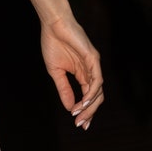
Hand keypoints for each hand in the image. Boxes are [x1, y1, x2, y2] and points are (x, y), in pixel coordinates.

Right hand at [41, 11, 102, 129]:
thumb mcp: (56, 72)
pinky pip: (96, 79)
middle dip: (89, 113)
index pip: (88, 96)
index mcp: (82, 74)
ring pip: (98, 91)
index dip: (85, 111)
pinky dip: (91, 92)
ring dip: (90, 105)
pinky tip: (84, 101)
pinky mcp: (93, 58)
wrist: (53, 25)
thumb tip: (70, 107)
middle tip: (81, 125)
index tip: (79, 124)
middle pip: (96, 97)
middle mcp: (91, 71)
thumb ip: (64, 89)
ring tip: (79, 115)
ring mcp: (94, 65)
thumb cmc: (53, 44)